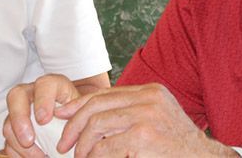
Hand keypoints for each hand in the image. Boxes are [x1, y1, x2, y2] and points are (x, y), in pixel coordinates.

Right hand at [2, 74, 81, 156]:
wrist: (73, 122)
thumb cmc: (78, 114)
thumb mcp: (82, 112)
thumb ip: (78, 115)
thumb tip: (72, 129)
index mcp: (53, 86)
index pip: (44, 84)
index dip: (42, 101)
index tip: (44, 120)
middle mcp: (33, 93)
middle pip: (16, 96)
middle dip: (20, 120)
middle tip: (29, 140)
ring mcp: (21, 110)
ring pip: (8, 122)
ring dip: (18, 142)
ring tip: (38, 156)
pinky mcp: (14, 128)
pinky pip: (8, 140)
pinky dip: (16, 152)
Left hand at [55, 83, 229, 157]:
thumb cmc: (178, 146)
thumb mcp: (158, 119)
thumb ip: (132, 113)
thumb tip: (94, 119)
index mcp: (150, 91)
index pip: (106, 93)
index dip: (79, 104)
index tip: (62, 115)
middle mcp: (147, 98)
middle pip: (96, 105)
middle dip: (73, 125)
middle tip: (64, 144)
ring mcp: (145, 116)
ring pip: (96, 125)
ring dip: (82, 145)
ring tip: (80, 157)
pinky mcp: (143, 136)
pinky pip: (105, 148)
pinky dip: (93, 157)